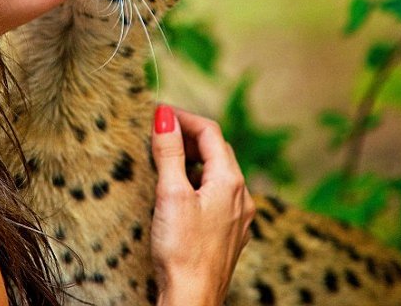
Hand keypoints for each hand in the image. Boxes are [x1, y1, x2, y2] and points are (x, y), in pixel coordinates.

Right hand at [149, 105, 254, 305]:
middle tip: (161, 130)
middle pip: (218, 150)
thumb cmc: (182, 250)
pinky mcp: (230, 233)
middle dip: (190, 135)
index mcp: (230, 181)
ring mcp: (238, 216)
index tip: (159, 112)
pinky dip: (200, 180)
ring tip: (168, 155)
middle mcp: (241, 196)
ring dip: (195, 157)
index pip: (210, 132)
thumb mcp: (170, 194)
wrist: (192, 298)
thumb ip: (169, 152)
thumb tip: (165, 115)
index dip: (185, 117)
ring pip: (220, 173)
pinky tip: (182, 190)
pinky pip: (219, 194)